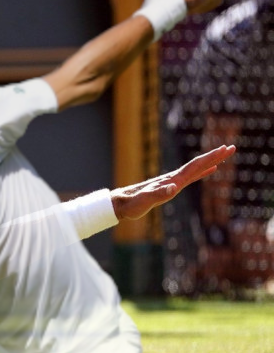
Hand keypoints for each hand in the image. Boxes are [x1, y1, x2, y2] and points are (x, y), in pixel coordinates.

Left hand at [112, 145, 234, 221]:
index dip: (210, 159)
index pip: (194, 166)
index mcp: (171, 180)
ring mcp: (172, 181)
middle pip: (197, 164)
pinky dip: (202, 172)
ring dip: (211, 162)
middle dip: (215, 156)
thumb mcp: (145, 201)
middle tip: (232, 148)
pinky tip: (209, 170)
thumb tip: (173, 187)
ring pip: (196, 169)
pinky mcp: (170, 186)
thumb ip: (158, 194)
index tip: (224, 150)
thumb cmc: (131, 204)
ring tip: (224, 155)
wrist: (120, 204)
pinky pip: (190, 177)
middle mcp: (173, 178)